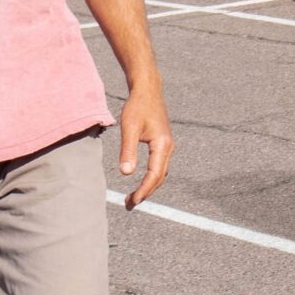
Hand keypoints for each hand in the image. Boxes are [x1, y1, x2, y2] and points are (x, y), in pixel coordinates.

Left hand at [118, 78, 172, 210]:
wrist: (148, 89)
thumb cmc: (137, 106)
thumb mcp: (129, 128)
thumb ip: (128, 150)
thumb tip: (126, 173)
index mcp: (162, 145)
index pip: (154, 175)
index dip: (143, 190)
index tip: (132, 201)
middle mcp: (168, 147)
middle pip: (159, 178)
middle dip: (146, 193)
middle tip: (129, 204)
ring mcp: (167, 146)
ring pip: (160, 173)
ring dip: (148, 187)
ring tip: (134, 197)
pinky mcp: (163, 143)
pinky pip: (159, 166)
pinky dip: (151, 177)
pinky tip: (141, 181)